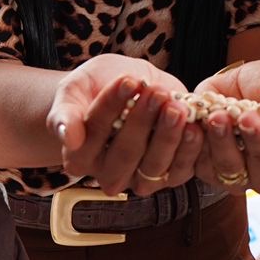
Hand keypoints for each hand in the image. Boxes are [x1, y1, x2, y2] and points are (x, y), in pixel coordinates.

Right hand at [46, 54, 202, 196]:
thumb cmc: (96, 87)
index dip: (111, 106)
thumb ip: (65, 112)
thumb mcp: (75, 89)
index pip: (94, 133)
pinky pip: (181, 170)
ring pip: (154, 166)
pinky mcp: (169, 175)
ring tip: (176, 107)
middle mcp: (108, 174)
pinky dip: (190, 149)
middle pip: (125, 154)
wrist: (129, 86)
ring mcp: (140, 179)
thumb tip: (67, 137)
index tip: (128, 80)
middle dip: (142, 120)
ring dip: (167, 136)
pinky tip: (194, 126)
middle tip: (156, 92)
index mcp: (79, 157)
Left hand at [192, 59, 259, 195]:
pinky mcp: (209, 170)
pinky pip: (202, 164)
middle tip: (247, 114)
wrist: (248, 77)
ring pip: (230, 168)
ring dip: (223, 142)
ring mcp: (239, 175)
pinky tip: (196, 125)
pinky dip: (197, 144)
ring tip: (218, 117)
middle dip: (255, 139)